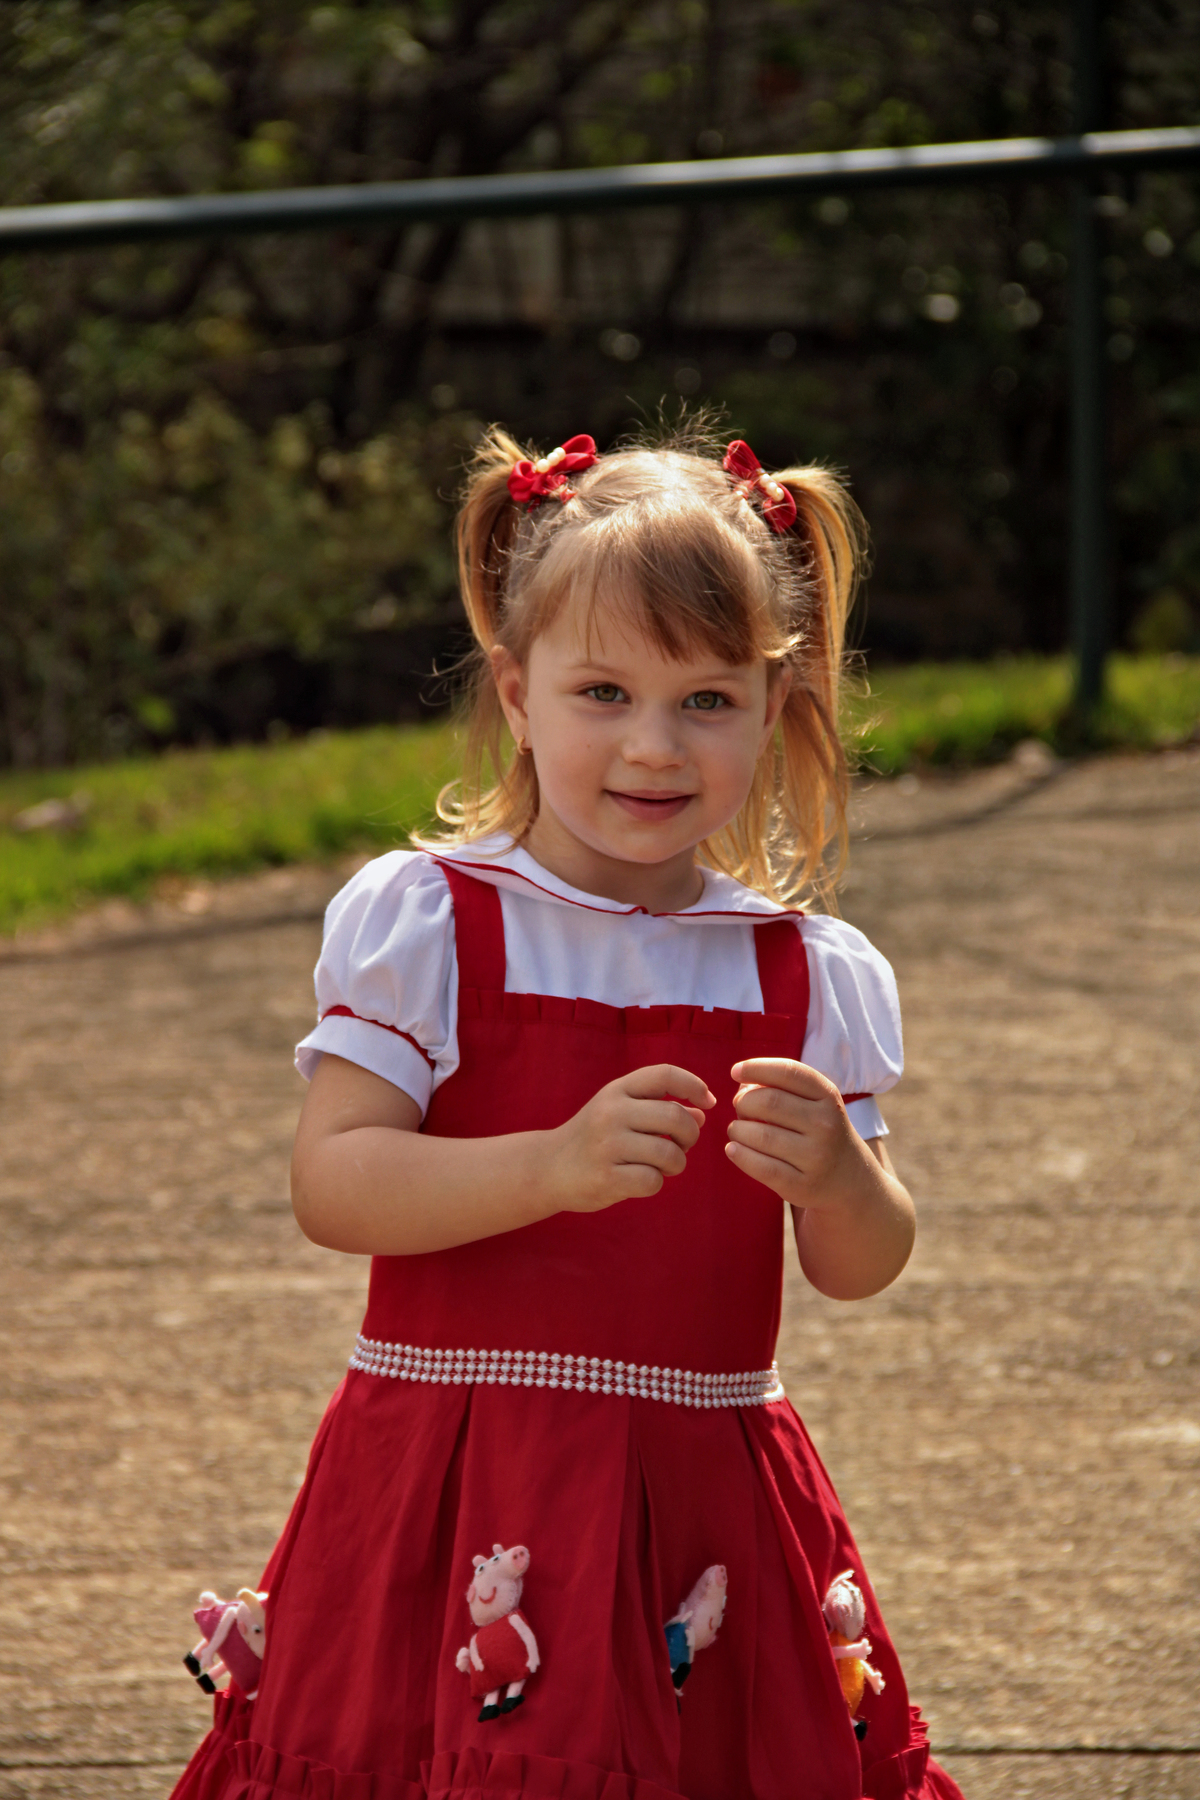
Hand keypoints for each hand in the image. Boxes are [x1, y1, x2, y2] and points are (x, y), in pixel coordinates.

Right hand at [549, 1064, 715, 1212]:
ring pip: (669, 1153)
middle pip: (675, 1115)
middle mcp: (611, 1112)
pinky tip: (642, 1180)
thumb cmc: (594, 1138)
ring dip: (676, 1163)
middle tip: (682, 1144)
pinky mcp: (606, 1177)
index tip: (709, 1101)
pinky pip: (653, 1181)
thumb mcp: (619, 1111)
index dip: (694, 1085)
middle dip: (690, 1135)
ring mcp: (607, 1145)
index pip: (664, 1074)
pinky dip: (656, 1183)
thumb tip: (701, 1113)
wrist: (547, 1168)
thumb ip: (657, 1107)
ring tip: (663, 1166)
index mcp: (616, 1090)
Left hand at [725, 1057, 864, 1210]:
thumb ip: (782, 1087)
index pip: (788, 1072)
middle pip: (768, 1102)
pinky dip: (739, 1155)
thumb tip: (742, 1085)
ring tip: (738, 1130)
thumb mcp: (815, 1103)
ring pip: (760, 1135)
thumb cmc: (819, 1130)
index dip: (756, 1067)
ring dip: (737, 1129)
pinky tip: (733, 1149)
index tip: (736, 1071)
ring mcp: (816, 1157)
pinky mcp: (802, 1186)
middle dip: (743, 1102)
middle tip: (740, 1108)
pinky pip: (761, 1167)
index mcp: (828, 1096)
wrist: (849, 1178)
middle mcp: (826, 1124)